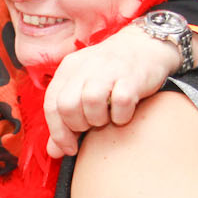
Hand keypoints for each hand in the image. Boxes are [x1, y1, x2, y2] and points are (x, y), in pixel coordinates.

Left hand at [42, 23, 181, 156]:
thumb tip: (54, 152)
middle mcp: (85, 67)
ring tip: (107, 118)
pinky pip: (121, 101)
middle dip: (78, 125)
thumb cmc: (110, 74)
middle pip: (67, 105)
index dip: (58, 133)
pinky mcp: (132, 76)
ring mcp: (109, 69)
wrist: (145, 45)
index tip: (70, 148)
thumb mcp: (82, 89)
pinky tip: (124, 113)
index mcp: (68, 69)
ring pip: (91, 101)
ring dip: (98, 119)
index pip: (51, 105)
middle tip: (92, 126)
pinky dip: (121, 115)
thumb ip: (65, 120)